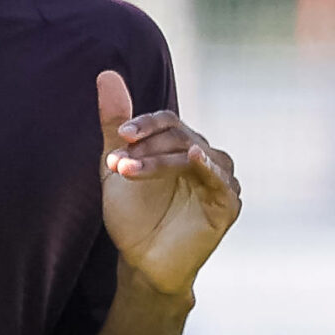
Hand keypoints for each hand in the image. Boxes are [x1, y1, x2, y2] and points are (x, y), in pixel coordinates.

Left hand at [95, 68, 241, 297]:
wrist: (141, 261)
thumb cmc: (132, 215)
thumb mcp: (117, 164)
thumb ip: (115, 124)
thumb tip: (106, 73)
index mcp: (181, 145)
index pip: (168, 121)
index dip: (144, 124)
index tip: (121, 136)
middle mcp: (205, 156)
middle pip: (180, 136)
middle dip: (145, 148)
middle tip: (115, 165)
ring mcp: (220, 179)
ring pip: (194, 154)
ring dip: (160, 160)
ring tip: (129, 171)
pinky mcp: (228, 204)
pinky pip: (221, 180)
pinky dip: (209, 167)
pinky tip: (194, 158)